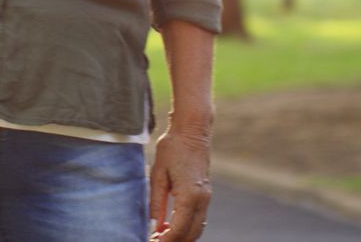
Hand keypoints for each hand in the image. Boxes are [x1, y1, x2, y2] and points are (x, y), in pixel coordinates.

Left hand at [149, 124, 212, 241]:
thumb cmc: (172, 148)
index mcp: (189, 195)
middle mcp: (202, 199)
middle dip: (174, 241)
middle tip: (155, 240)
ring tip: (161, 235)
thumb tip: (154, 226)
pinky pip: (199, 219)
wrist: (192, 130)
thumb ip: (156, 203)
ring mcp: (206, 197)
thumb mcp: (158, 174)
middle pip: (191, 234)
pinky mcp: (205, 194)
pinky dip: (187, 227)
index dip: (165, 240)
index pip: (179, 229)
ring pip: (197, 228)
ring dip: (181, 236)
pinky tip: (170, 224)